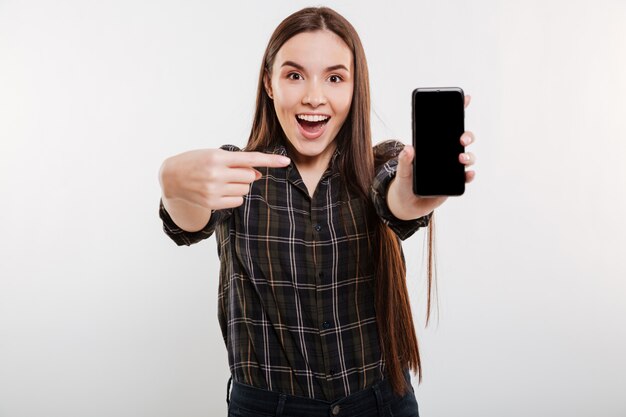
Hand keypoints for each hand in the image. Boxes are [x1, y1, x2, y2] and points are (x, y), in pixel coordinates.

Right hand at [159, 149, 290, 209]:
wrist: (172, 177)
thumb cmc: (196, 161)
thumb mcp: (215, 155)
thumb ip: (237, 163)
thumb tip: (258, 174)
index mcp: (217, 157)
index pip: (250, 158)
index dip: (270, 161)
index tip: (286, 162)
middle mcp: (216, 174)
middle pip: (250, 176)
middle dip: (246, 174)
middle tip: (230, 171)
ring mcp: (214, 190)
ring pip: (245, 189)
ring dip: (239, 185)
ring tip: (221, 180)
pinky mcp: (212, 203)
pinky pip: (238, 201)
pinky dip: (234, 196)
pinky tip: (220, 191)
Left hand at [387, 94, 475, 219]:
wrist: (407, 205)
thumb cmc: (404, 184)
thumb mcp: (402, 172)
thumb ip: (404, 160)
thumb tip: (409, 148)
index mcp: (432, 147)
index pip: (446, 126)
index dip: (457, 111)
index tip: (466, 98)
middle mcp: (444, 155)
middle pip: (462, 139)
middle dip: (466, 135)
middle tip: (461, 138)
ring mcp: (451, 168)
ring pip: (467, 157)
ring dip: (469, 155)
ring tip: (461, 158)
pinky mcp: (453, 183)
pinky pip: (465, 178)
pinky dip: (469, 175)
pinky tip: (469, 174)